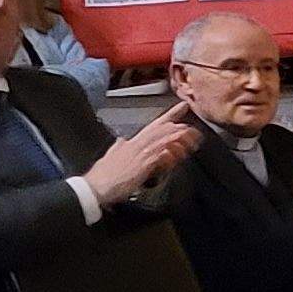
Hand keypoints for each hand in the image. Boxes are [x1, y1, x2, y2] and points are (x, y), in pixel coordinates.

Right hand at [82, 102, 201, 199]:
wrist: (96, 186)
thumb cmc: (104, 174)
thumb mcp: (112, 155)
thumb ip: (120, 146)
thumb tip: (122, 141)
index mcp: (133, 141)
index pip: (155, 124)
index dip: (171, 114)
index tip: (183, 106)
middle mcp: (138, 143)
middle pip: (165, 129)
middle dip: (183, 129)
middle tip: (196, 132)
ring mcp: (142, 152)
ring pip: (166, 138)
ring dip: (182, 140)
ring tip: (193, 144)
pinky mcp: (144, 163)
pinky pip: (163, 154)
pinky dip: (173, 154)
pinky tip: (180, 155)